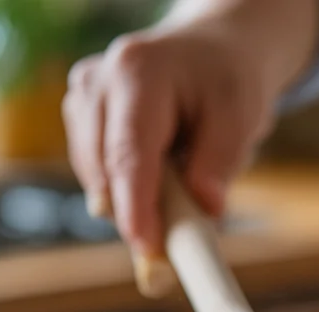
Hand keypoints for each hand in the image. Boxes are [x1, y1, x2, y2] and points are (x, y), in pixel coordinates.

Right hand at [63, 1, 317, 262]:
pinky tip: (160, 174)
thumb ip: (220, 163)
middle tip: (175, 248)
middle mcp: (96, 83)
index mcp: (137, 72)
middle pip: (105, 171)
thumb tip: (205, 210)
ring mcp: (80, 102)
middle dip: (136, 214)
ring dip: (135, 202)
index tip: (148, 248)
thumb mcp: (240, 116)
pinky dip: (128, 193)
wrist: (209, 57)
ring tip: (182, 183)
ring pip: (98, 182)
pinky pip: (99, 179)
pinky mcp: (78, 122)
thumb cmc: (225, 85)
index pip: (129, 152)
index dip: (136, 206)